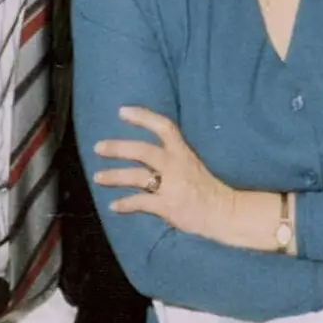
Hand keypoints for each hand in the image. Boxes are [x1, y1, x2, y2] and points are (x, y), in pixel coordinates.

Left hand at [92, 106, 234, 238]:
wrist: (223, 211)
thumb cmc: (206, 187)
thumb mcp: (191, 163)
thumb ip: (171, 156)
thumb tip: (145, 153)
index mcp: (182, 152)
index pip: (163, 127)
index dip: (142, 117)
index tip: (122, 111)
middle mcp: (175, 165)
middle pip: (142, 150)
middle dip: (118, 148)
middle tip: (98, 147)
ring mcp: (171, 186)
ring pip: (137, 176)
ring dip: (114, 176)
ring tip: (98, 177)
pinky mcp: (167, 206)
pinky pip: (140, 202)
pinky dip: (125, 204)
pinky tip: (114, 206)